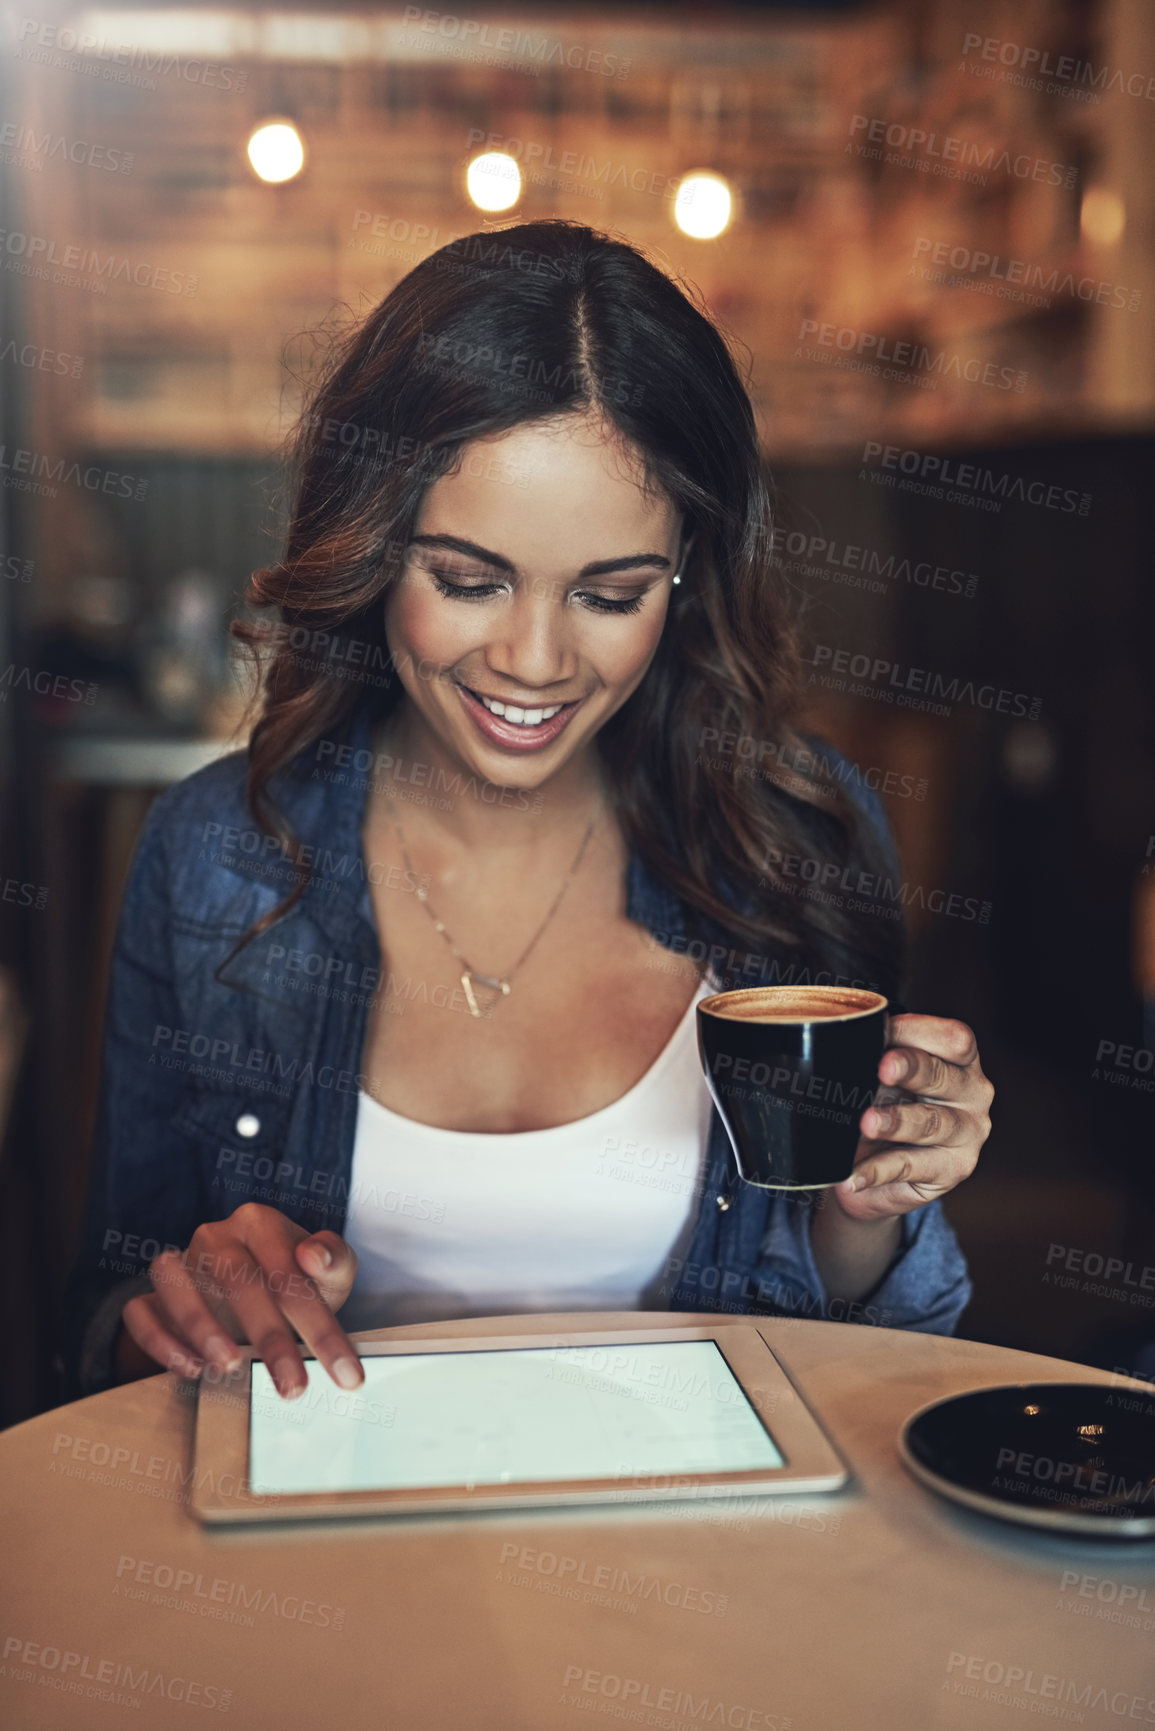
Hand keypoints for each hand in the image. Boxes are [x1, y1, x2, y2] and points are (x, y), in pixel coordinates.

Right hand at [120, 1203, 363, 1399]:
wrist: (251, 1296)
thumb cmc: (295, 1284)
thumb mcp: (329, 1273)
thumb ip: (334, 1260)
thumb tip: (313, 1255)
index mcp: (260, 1222)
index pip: (291, 1274)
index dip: (321, 1327)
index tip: (345, 1375)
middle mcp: (215, 1236)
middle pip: (239, 1280)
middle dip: (271, 1338)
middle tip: (294, 1388)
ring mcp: (179, 1263)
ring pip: (176, 1284)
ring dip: (201, 1327)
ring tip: (231, 1367)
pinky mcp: (151, 1296)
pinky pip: (140, 1312)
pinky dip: (159, 1341)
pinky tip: (192, 1368)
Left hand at [833, 1013, 992, 1221]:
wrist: (879, 1166)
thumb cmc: (886, 1105)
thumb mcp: (881, 1078)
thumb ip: (875, 1061)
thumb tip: (844, 1048)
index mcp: (960, 1060)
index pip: (953, 1039)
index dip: (919, 1031)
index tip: (881, 1030)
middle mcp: (972, 1093)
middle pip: (943, 1076)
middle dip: (912, 1068)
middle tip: (883, 1068)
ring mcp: (967, 1133)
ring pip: (931, 1123)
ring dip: (896, 1121)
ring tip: (866, 1123)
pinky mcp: (952, 1169)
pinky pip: (911, 1166)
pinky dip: (878, 1170)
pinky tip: (854, 1175)